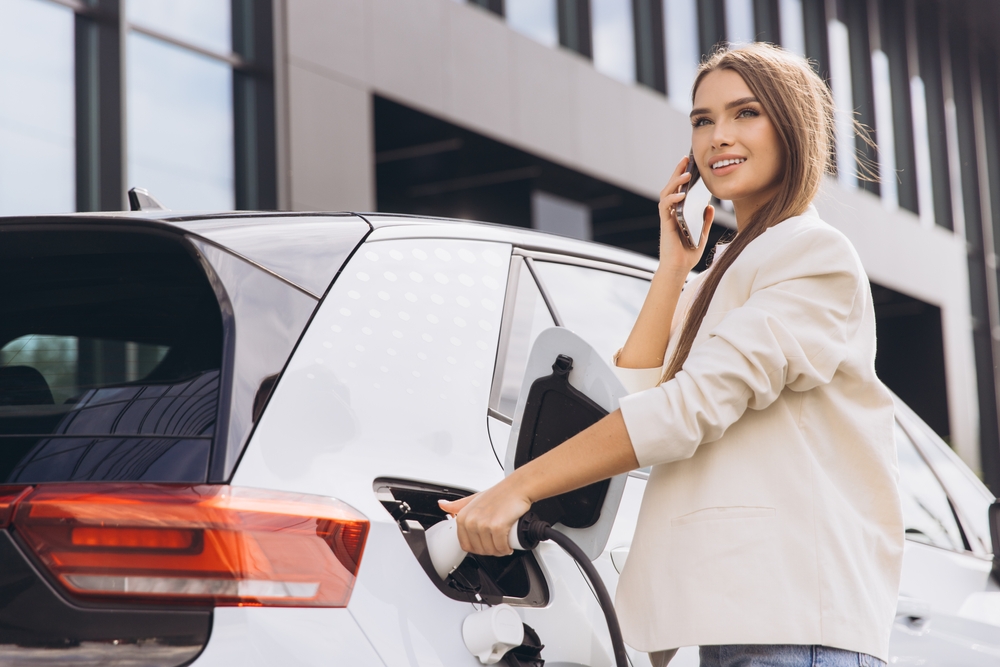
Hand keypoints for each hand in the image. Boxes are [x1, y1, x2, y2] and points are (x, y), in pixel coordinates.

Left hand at [438, 483, 531, 556]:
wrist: (518, 487)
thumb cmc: (499, 494)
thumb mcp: (473, 498)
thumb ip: (457, 504)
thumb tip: (442, 505)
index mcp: (463, 517)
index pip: (466, 545)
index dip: (478, 548)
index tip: (486, 543)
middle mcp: (471, 521)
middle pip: (479, 550)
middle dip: (489, 551)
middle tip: (497, 544)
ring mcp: (483, 524)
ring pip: (490, 550)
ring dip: (499, 552)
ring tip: (504, 545)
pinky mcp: (497, 527)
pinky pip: (500, 547)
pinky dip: (506, 550)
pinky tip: (508, 546)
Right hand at [658, 156, 714, 275]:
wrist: (679, 268)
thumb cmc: (688, 252)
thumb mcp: (702, 233)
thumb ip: (705, 220)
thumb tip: (710, 206)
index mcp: (679, 212)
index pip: (679, 190)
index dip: (682, 176)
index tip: (689, 164)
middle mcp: (671, 213)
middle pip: (671, 187)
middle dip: (677, 173)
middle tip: (685, 160)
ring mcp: (667, 218)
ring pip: (666, 194)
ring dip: (675, 184)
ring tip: (686, 175)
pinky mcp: (666, 224)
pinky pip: (665, 208)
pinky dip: (672, 200)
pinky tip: (680, 195)